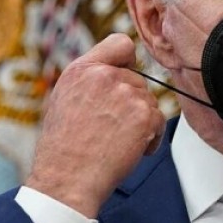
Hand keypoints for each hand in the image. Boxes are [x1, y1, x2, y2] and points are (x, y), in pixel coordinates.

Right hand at [26, 34, 165, 217]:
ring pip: (149, 101)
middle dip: (131, 103)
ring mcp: (127, 94)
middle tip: (110, 127)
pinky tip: (129, 150)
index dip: (127, 60)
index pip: (121, 43)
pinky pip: (159, 121)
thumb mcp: (65, 99)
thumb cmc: (64, 147)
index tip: (125, 75)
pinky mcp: (144, 115)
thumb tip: (116, 71)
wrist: (67, 179)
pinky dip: (150, 138)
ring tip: (115, 141)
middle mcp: (105, 76)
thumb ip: (91, 80)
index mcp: (82, 69)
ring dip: (140, 122)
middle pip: (138, 80)